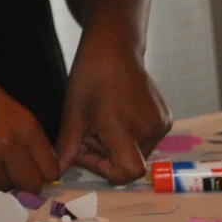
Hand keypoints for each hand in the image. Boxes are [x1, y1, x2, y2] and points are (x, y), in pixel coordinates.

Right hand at [0, 79, 61, 192]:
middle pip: (29, 185)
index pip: (50, 171)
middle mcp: (6, 145)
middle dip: (24, 183)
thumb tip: (44, 170)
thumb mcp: (15, 112)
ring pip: (2, 188)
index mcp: (25, 129)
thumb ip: (29, 141)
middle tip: (13, 175)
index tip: (34, 172)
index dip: (42, 174)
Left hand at [53, 34, 170, 183]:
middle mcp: (148, 129)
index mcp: (125, 128)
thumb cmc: (91, 76)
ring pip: (137, 152)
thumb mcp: (73, 113)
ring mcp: (160, 124)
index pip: (127, 173)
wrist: (114, 48)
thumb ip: (68, 146)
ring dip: (116, 145)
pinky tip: (115, 115)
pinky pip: (146, 140)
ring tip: (101, 120)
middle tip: (88, 130)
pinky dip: (129, 135)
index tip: (85, 149)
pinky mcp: (165, 119)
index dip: (103, 169)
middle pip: (129, 162)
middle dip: (104, 154)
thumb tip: (57, 170)